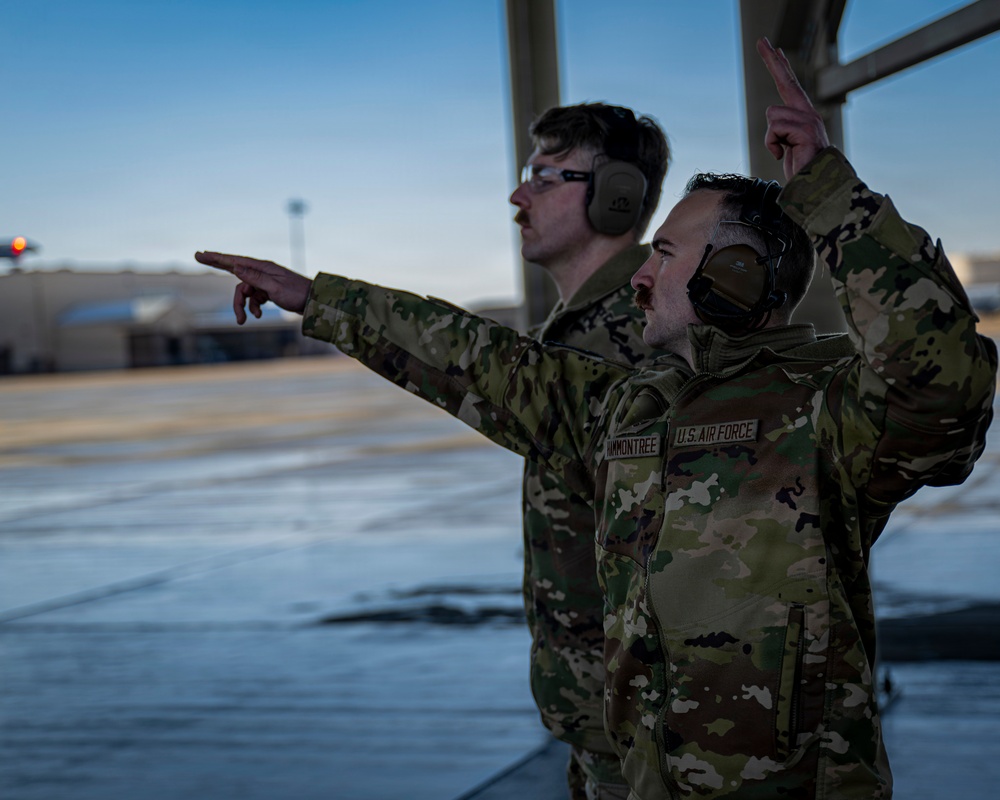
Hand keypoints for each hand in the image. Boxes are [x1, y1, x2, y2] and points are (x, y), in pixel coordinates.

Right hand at [194, 251, 311, 324]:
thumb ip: (255, 278)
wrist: (313, 303)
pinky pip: (253, 299)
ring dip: (242, 306)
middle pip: (234, 270)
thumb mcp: (274, 287)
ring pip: (244, 291)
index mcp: (262, 267)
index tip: (200, 254)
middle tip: (197, 257)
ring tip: (243, 320)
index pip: (234, 261)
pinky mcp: (268, 292)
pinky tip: (258, 316)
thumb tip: (235, 267)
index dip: (216, 258)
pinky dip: (253, 308)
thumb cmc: (296, 294)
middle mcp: (261, 272)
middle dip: (217, 266)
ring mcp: (264, 282)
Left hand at [757, 37, 829, 181]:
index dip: (779, 65)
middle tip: (761, 40)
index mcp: (802, 115)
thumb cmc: (803, 171)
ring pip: (772, 116)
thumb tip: (774, 117)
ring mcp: (808, 119)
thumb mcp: (787, 146)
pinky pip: (774, 129)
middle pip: (786, 81)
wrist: (819, 187)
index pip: (788, 84)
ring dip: (770, 138)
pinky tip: (784, 154)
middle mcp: (807, 112)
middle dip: (772, 60)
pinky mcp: (805, 128)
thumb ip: (781, 130)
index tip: (771, 47)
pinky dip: (773, 144)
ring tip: (784, 151)